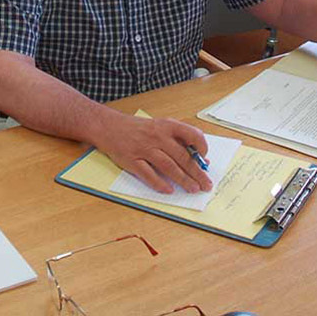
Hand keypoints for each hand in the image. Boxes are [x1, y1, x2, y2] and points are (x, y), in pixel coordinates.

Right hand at [95, 115, 211, 194]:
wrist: (110, 127)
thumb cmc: (140, 129)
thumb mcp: (161, 128)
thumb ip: (181, 141)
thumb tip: (201, 160)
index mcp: (168, 126)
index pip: (192, 135)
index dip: (202, 148)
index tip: (205, 160)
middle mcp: (157, 136)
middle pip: (182, 156)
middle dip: (196, 172)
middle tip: (206, 184)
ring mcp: (144, 148)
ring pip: (168, 166)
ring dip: (182, 179)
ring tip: (193, 189)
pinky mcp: (132, 160)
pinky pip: (148, 174)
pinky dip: (159, 183)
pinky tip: (169, 190)